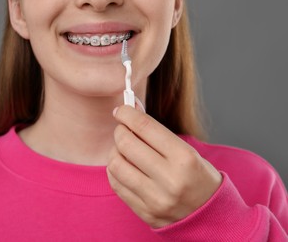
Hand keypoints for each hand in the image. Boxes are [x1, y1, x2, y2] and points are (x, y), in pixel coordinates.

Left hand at [107, 105, 221, 227]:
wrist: (211, 216)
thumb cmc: (198, 178)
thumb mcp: (188, 151)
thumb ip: (158, 134)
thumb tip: (131, 111)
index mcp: (185, 158)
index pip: (145, 127)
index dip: (127, 113)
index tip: (121, 110)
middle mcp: (170, 179)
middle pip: (126, 143)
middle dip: (120, 131)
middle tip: (123, 129)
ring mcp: (156, 199)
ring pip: (116, 164)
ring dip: (114, 151)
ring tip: (122, 150)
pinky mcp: (145, 212)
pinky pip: (116, 184)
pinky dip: (115, 170)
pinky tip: (122, 165)